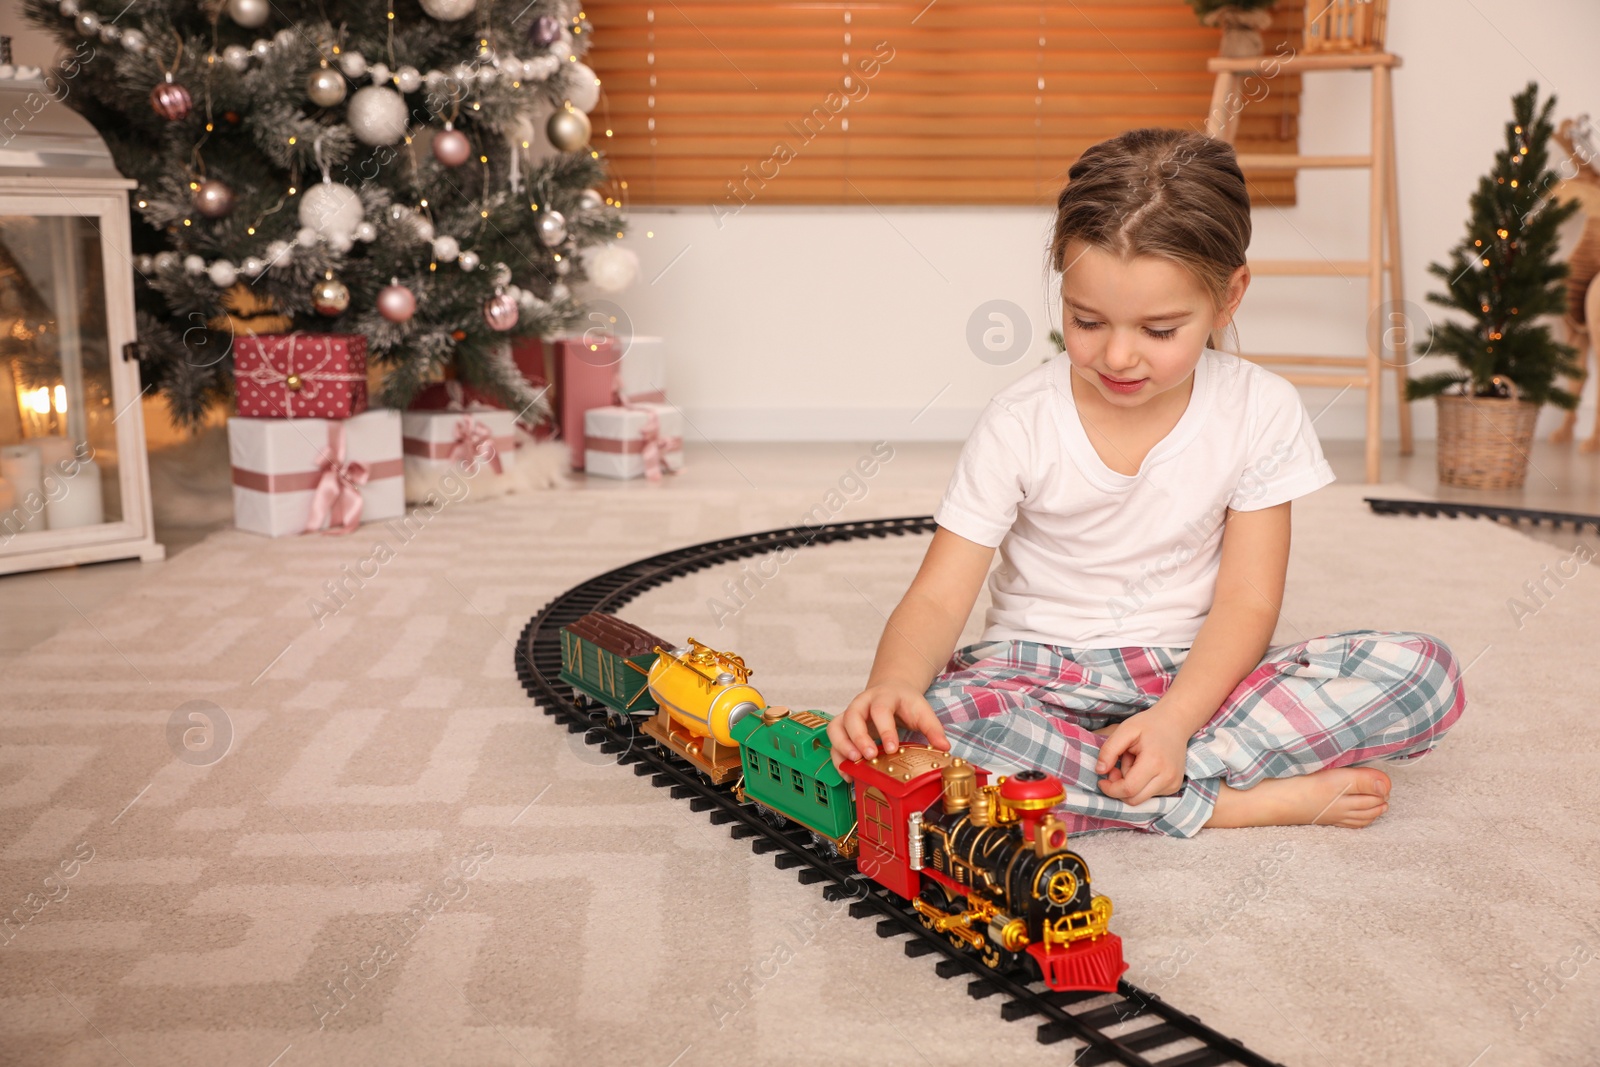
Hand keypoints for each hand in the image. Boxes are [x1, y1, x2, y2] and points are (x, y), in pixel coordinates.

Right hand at [828, 683, 950, 775]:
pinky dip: (837, 758)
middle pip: (852, 716)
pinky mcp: (843, 728)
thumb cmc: (905, 702)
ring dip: (842, 747)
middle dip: (858, 738)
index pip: (881, 710)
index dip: (885, 729)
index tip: (892, 748)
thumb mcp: (921, 710)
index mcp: (883, 697)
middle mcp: (862, 704)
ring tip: (853, 764)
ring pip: (835, 727)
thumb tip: (944, 747)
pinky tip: (848, 773)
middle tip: (869, 756)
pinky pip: (833, 741)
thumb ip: (933, 728)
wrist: (890, 689)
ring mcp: (849, 715)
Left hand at [1094, 707, 1192, 805]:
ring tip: (1132, 764)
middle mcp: (1167, 777)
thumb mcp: (1124, 730)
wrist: (1175, 722)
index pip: (1129, 789)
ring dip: (1130, 786)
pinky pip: (1150, 795)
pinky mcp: (1174, 786)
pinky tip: (1143, 768)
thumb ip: (1109, 750)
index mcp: (1154, 762)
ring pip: (1141, 798)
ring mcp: (1173, 783)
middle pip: (1134, 799)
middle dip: (1119, 788)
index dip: (1111, 789)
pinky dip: (1141, 785)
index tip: (1101, 780)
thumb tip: (1100, 771)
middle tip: (1116, 769)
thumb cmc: (1149, 724)